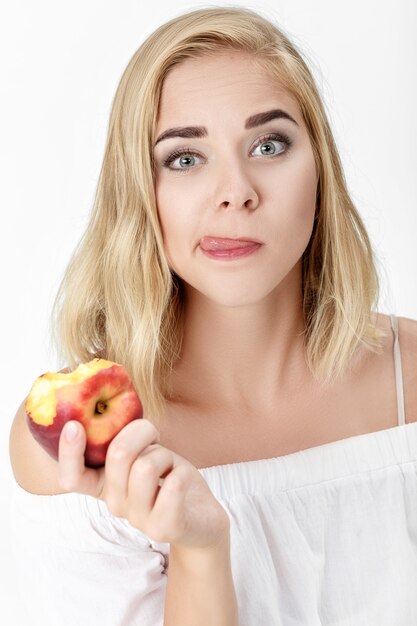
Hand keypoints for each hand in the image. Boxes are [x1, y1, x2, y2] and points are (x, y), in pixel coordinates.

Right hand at [57, 418, 229, 549]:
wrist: (202, 517)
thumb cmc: (167, 475)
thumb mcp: (142, 453)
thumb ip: (124, 440)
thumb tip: (111, 409)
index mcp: (102, 485)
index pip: (71, 477)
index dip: (68, 452)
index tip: (74, 425)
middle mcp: (114, 504)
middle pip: (118, 454)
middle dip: (142, 431)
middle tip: (154, 436)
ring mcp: (138, 520)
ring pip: (146, 466)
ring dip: (165, 455)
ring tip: (169, 467)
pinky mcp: (164, 528)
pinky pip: (173, 486)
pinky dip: (182, 473)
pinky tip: (182, 481)